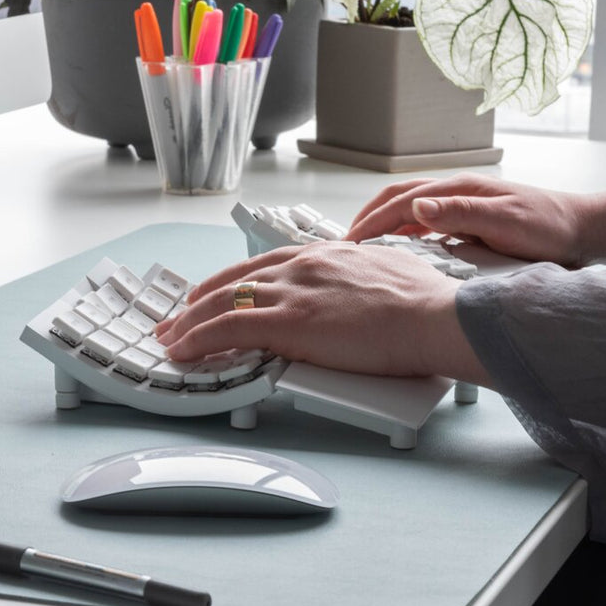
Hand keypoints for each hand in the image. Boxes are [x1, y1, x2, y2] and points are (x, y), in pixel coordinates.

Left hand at [153, 243, 486, 382]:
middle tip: (180, 316)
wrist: (434, 317)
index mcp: (330, 254)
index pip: (268, 264)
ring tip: (171, 337)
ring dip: (190, 322)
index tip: (219, 291)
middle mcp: (304, 266)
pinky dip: (198, 339)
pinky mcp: (287, 322)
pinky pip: (227, 329)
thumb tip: (372, 293)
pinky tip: (182, 351)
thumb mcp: (393, 274)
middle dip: (202, 300)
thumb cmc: (428, 303)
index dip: (237, 280)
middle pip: (237, 280)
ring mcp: (293, 292)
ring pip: (223, 302)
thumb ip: (369, 280)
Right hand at [346, 174, 589, 265]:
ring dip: (386, 222)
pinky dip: (407, 231)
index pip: (403, 202)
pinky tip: (404, 247)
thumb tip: (416, 208)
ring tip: (365, 244)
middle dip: (370, 217)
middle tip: (346, 242)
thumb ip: (461, 214)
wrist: (583, 230)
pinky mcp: (474, 218)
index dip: (372, 222)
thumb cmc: (550, 228)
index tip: (350, 243)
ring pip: (413, 209)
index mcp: (462, 190)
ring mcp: (467, 203)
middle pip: (400, 198)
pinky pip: (430, 221)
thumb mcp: (505, 222)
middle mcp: (460, 192)